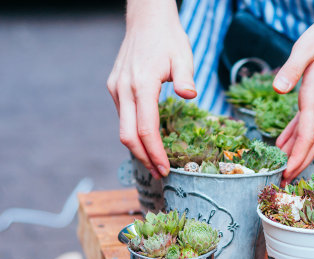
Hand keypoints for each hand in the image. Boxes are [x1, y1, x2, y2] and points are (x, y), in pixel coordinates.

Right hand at [107, 0, 195, 178]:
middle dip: (144, 158)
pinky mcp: (115, 87)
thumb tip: (190, 96)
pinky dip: (134, 133)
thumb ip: (185, 78)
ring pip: (123, 128)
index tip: (165, 169)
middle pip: (128, 136)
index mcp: (142, 85)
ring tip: (155, 162)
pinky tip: (148, 140)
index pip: (146, 130)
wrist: (146, 20)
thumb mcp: (183, 56)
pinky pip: (123, 117)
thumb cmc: (168, 39)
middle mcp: (124, 89)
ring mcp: (116, 88)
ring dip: (138, 148)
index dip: (155, 153)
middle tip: (160, 174)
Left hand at [273, 10, 313, 182]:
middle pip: (311, 144)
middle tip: (283, 183)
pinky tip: (282, 144)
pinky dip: (294, 137)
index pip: (307, 136)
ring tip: (281, 171)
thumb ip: (291, 69)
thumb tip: (277, 88)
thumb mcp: (306, 47)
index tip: (286, 174)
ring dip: (296, 154)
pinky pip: (306, 123)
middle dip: (298, 165)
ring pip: (310, 136)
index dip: (297, 158)